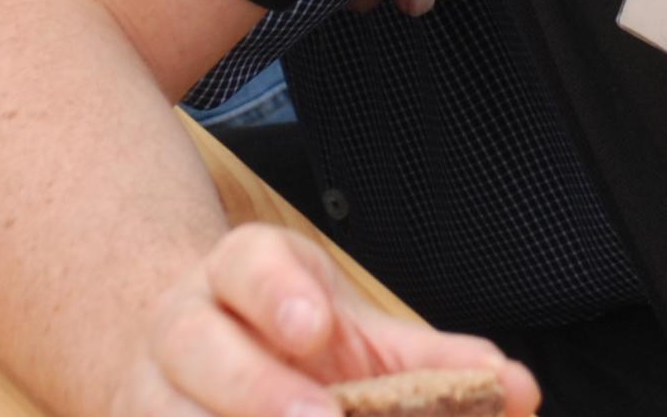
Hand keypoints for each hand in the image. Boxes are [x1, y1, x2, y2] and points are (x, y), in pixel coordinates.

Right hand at [122, 225, 536, 416]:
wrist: (192, 358)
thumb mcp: (360, 333)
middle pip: (198, 346)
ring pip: (163, 414)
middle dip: (258, 392)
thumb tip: (517, 388)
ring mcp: (150, 391)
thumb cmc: (290, 344)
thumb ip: (434, 361)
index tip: (316, 327)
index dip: (280, 295)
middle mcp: (183, 326)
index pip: (250, 264)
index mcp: (240, 274)